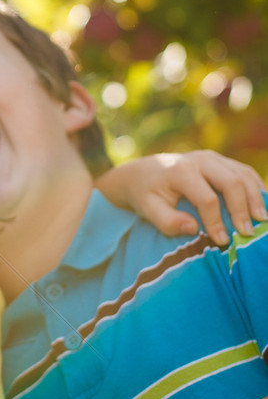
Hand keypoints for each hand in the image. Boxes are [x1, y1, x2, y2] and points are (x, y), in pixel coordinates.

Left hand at [97, 150, 266, 246]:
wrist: (143, 172)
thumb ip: (167, 221)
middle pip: (231, 181)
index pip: (206, 198)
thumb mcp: (148, 210)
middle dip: (243, 209)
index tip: (222, 241)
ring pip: (243, 174)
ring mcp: (213, 157)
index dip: (216, 221)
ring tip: (262, 221)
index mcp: (180, 171)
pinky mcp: (221, 160)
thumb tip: (193, 229)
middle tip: (249, 233)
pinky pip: (245, 172)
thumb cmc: (146, 195)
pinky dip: (257, 188)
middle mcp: (200, 160)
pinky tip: (262, 206)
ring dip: (256, 198)